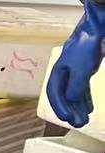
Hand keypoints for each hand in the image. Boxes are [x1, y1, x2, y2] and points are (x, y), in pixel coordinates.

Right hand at [47, 0, 104, 127]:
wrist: (97, 28)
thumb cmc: (86, 44)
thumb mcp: (81, 69)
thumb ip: (75, 86)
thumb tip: (70, 100)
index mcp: (57, 70)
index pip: (54, 93)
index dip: (59, 107)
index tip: (67, 119)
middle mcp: (64, 72)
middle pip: (64, 96)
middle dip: (70, 111)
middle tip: (78, 124)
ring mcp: (75, 72)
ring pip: (74, 94)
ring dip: (79, 107)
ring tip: (84, 119)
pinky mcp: (86, 70)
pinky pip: (83, 89)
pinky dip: (86, 99)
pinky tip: (89, 107)